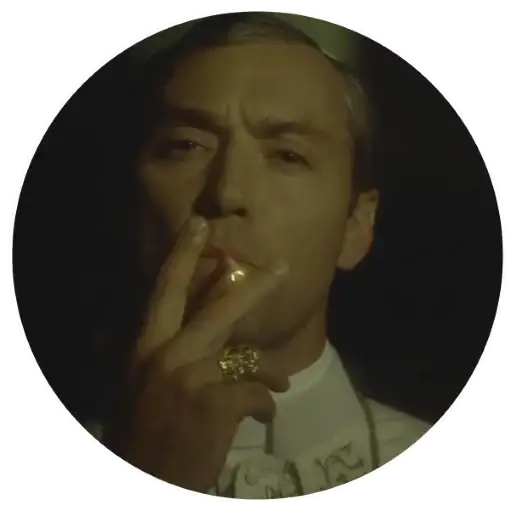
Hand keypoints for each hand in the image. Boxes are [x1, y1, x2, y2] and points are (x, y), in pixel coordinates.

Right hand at [116, 217, 288, 491]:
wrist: (152, 479)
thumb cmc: (144, 432)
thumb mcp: (131, 387)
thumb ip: (116, 353)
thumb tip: (97, 329)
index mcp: (147, 346)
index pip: (166, 290)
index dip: (183, 254)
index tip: (199, 224)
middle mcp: (166, 354)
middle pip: (219, 308)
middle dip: (254, 285)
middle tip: (282, 266)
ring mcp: (190, 377)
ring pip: (246, 354)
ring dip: (268, 371)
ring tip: (280, 380)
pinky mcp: (214, 404)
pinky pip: (256, 391)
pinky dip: (266, 404)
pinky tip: (265, 415)